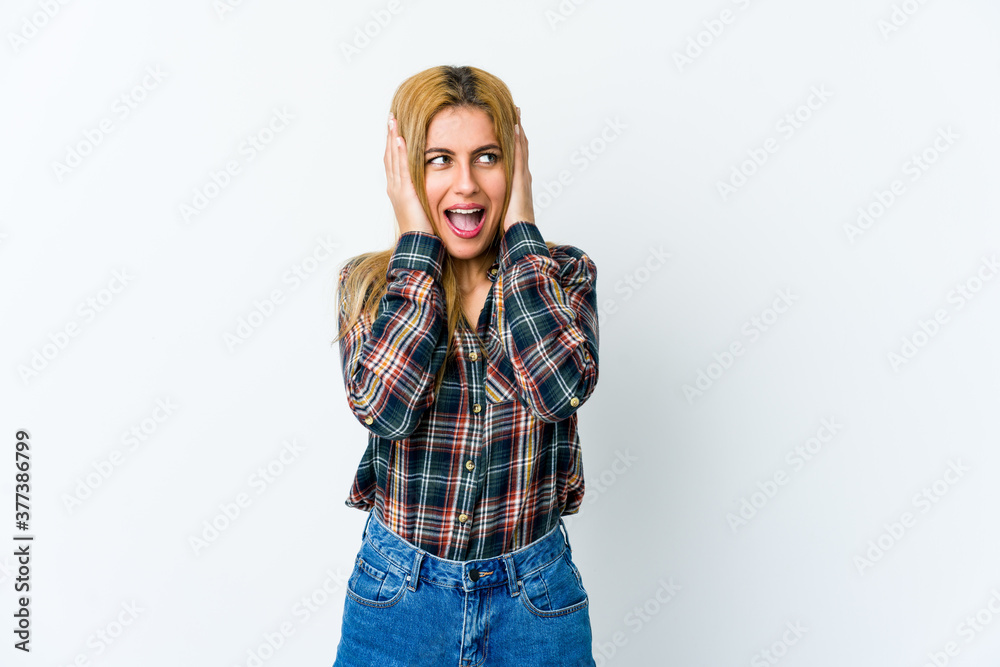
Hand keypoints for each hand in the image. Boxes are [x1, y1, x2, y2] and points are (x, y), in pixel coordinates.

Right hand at [385, 113, 434, 235]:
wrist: (419, 244)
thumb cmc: (425, 231)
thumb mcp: (425, 207)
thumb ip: (426, 195)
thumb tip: (438, 188)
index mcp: (399, 190)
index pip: (394, 162)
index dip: (394, 145)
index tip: (395, 129)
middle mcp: (395, 187)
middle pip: (390, 155)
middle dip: (390, 136)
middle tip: (391, 118)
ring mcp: (398, 189)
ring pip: (393, 158)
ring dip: (393, 138)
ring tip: (393, 121)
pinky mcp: (405, 192)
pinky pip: (401, 168)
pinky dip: (399, 153)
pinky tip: (399, 139)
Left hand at [503, 106, 534, 231]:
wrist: (519, 233)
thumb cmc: (509, 227)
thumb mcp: (498, 211)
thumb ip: (492, 204)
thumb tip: (477, 203)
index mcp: (516, 184)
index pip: (514, 158)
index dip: (512, 142)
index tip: (508, 127)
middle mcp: (522, 176)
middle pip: (520, 147)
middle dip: (517, 130)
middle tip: (514, 112)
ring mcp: (523, 175)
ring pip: (521, 146)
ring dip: (518, 129)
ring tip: (515, 112)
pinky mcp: (521, 177)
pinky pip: (519, 153)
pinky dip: (518, 139)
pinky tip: (514, 125)